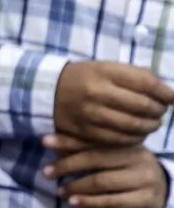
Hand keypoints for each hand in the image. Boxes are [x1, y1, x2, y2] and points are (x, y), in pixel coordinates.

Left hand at [42, 133, 170, 207]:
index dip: (69, 141)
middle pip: (96, 159)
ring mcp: (143, 179)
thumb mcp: (113, 158)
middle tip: (46, 172)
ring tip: (59, 191)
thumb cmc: (129, 172)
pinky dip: (90, 202)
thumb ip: (89, 151)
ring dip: (76, 187)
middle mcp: (138, 158)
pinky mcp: (145, 199)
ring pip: (103, 181)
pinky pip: (112, 202)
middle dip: (68, 165)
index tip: (44, 141)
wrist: (162, 192)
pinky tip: (75, 203)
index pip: (94, 141)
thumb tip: (54, 143)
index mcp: (128, 144)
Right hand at [52, 61, 173, 146]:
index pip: (146, 84)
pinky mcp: (83, 131)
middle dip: (159, 111)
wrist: (46, 90)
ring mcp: (89, 114)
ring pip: (131, 126)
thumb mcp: (108, 67)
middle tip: (161, 112)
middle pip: (142, 106)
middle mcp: (97, 93)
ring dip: (149, 127)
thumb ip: (136, 77)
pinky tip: (137, 134)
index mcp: (105, 72)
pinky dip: (133, 139)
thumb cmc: (85, 77)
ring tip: (152, 124)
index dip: (166, 93)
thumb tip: (167, 93)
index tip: (173, 98)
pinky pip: (116, 139)